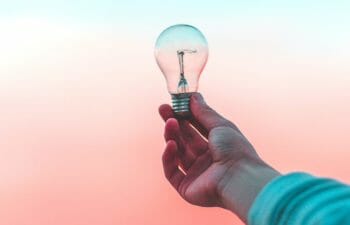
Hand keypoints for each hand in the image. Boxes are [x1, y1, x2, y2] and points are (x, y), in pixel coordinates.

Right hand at [159, 93, 279, 221]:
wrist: (239, 178)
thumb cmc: (235, 150)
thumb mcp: (220, 125)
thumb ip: (204, 112)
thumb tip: (193, 96)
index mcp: (216, 146)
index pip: (196, 128)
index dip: (184, 116)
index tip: (174, 103)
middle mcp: (206, 160)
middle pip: (184, 139)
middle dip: (173, 123)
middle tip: (163, 109)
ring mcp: (196, 174)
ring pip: (177, 153)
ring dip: (171, 136)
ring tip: (170, 122)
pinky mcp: (186, 187)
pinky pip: (171, 171)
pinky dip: (169, 157)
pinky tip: (171, 144)